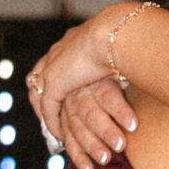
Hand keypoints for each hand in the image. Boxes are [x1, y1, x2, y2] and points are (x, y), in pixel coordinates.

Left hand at [29, 7, 136, 168]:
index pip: (55, 60)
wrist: (114, 34)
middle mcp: (57, 52)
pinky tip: (59, 134)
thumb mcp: (119, 49)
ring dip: (43, 112)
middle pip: (38, 76)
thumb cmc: (125, 37)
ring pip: (37, 94)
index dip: (55, 76)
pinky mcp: (54, 83)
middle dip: (40, 94)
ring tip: (52, 127)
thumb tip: (131, 67)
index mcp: (72, 40)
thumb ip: (116, 59)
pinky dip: (52, 122)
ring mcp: (52, 67)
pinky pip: (48, 108)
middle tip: (46, 111)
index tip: (61, 91)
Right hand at [55, 80, 137, 168]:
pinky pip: (70, 143)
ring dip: (92, 146)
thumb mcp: (125, 80)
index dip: (120, 111)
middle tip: (120, 145)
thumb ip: (135, 86)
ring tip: (106, 159)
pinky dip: (78, 158)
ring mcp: (70, 112)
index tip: (134, 125)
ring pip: (78, 129)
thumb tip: (159, 93)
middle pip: (92, 114)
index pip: (108, 96)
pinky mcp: (64, 128)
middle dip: (106, 131)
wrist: (93, 89)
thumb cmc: (119, 86)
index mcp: (98, 83)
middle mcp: (81, 97)